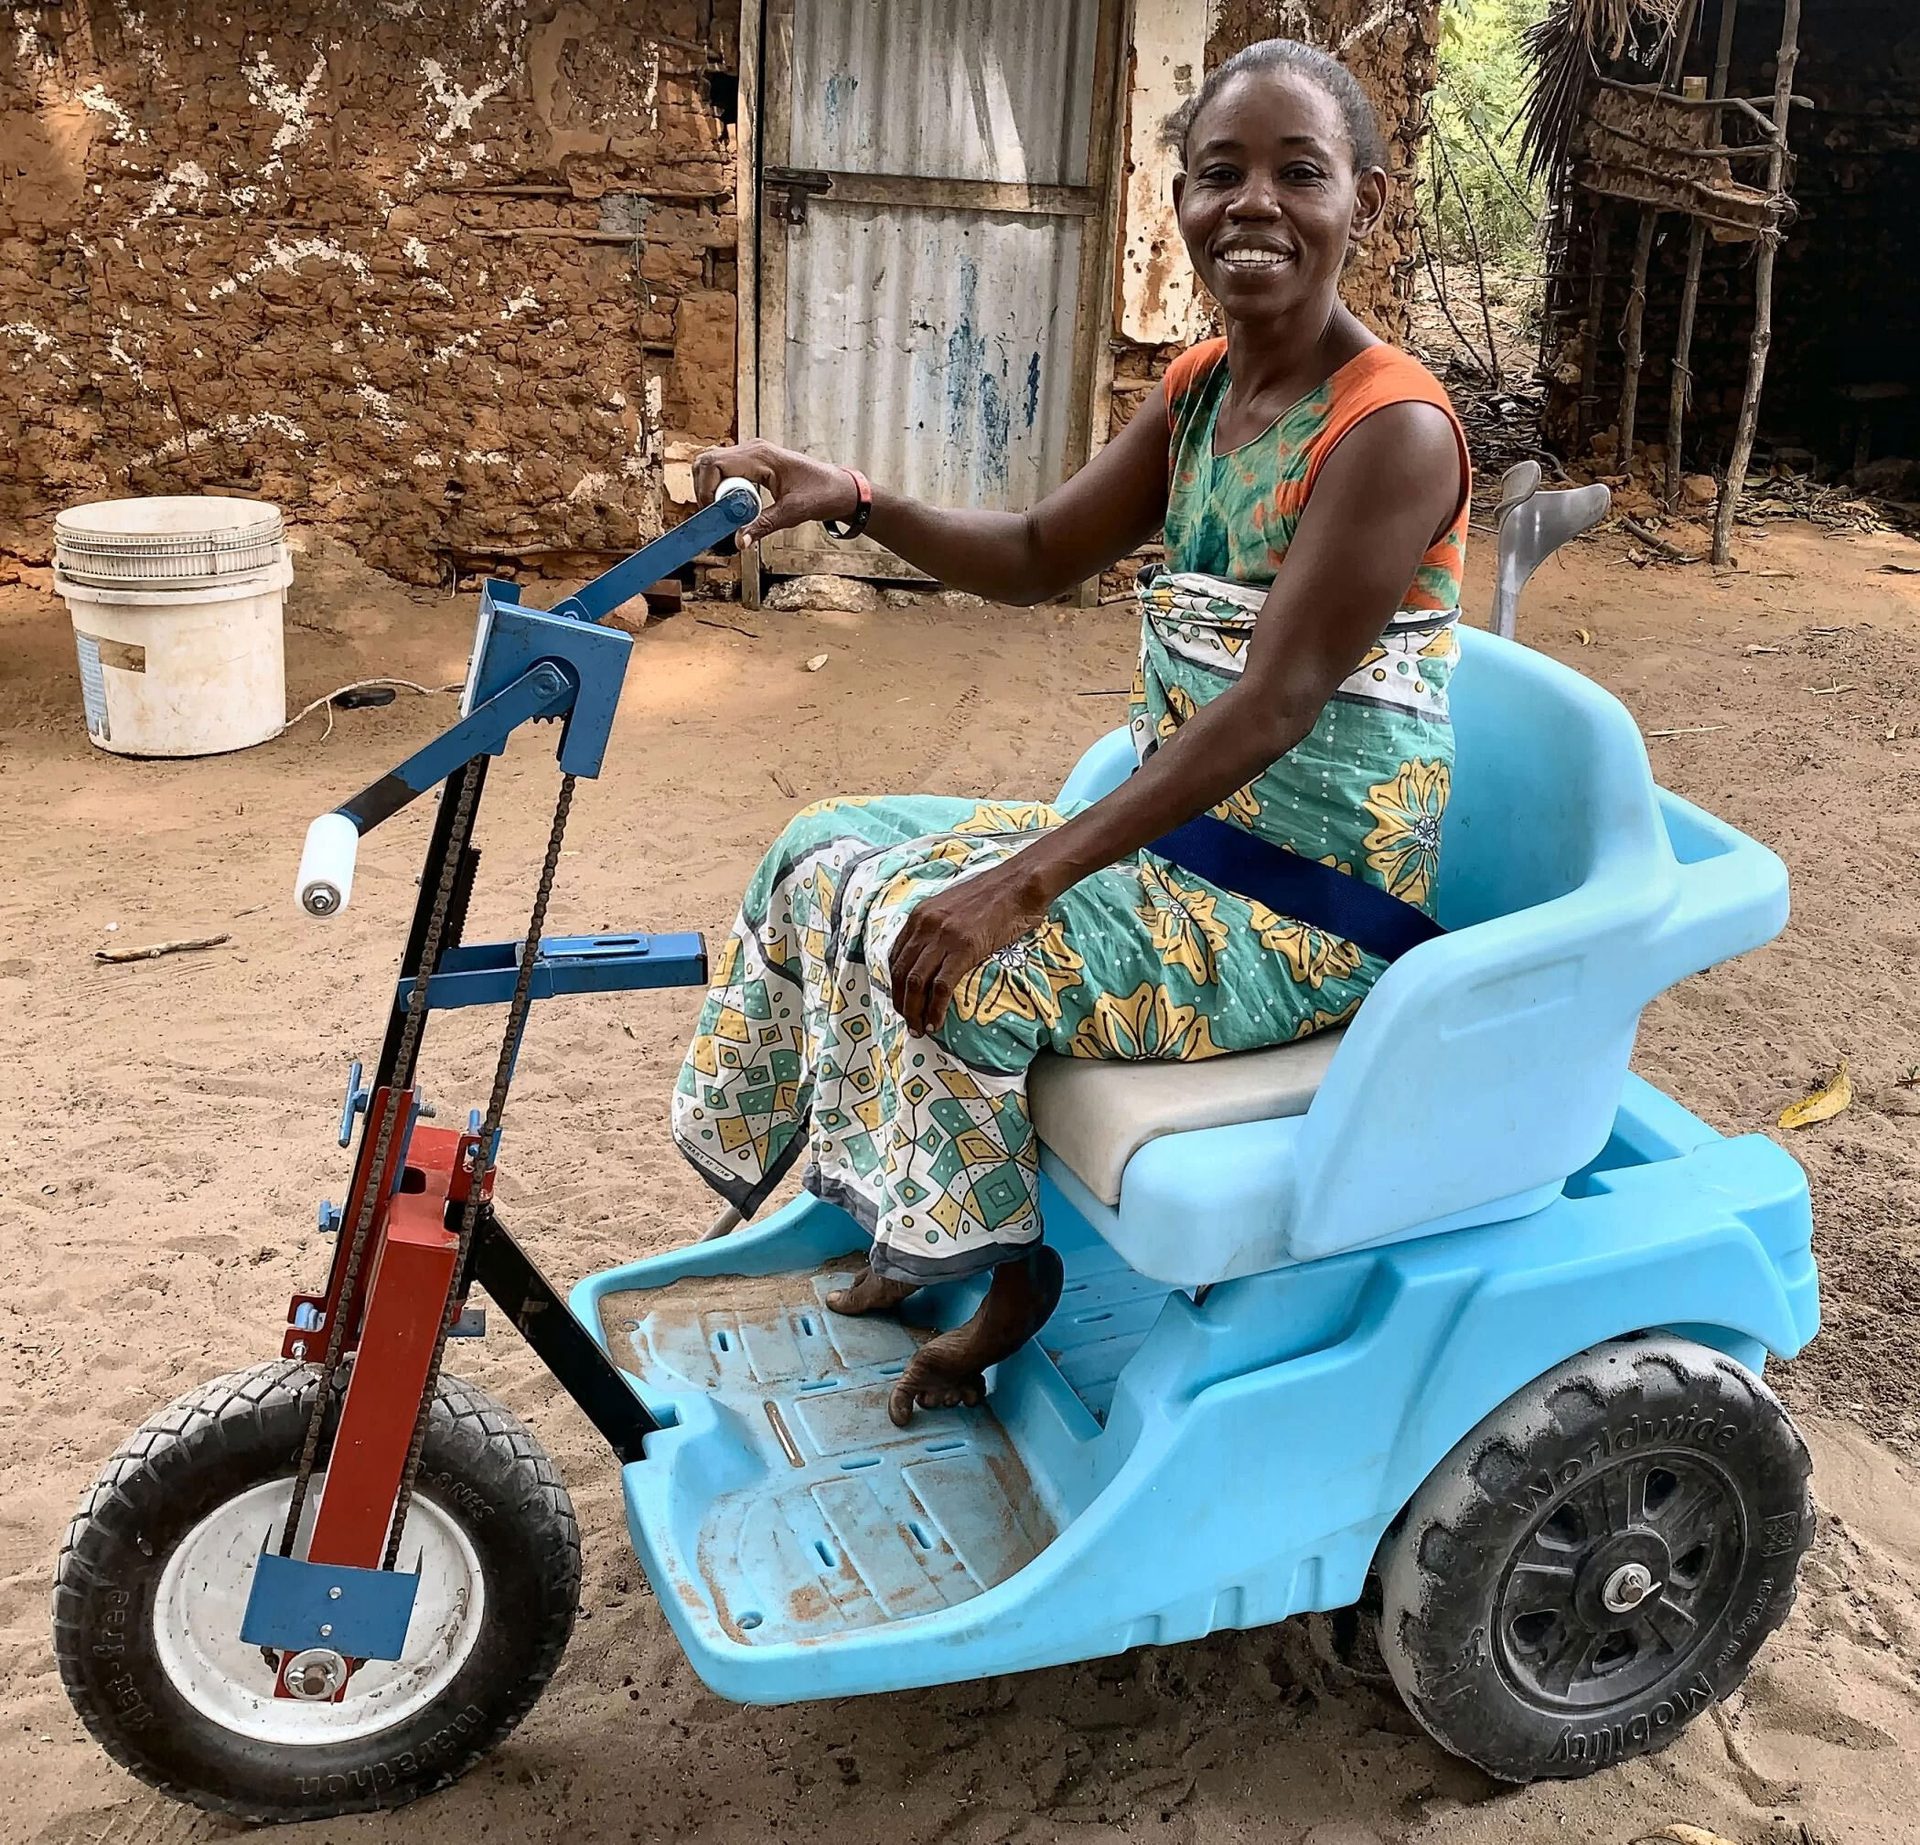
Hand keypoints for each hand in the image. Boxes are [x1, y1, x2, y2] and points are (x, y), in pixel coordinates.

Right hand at [694, 439, 859, 548]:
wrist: (839, 488)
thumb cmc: (821, 494)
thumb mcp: (792, 514)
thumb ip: (763, 526)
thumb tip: (739, 541)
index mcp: (760, 455)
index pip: (714, 464)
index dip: (705, 489)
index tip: (712, 513)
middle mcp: (752, 449)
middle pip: (707, 461)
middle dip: (703, 489)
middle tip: (714, 515)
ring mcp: (751, 453)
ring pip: (712, 465)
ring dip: (711, 489)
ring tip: (725, 512)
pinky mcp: (753, 462)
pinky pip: (725, 471)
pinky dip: (721, 488)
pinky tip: (733, 507)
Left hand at [888, 861, 1053, 1036]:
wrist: (1021, 883)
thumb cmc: (996, 894)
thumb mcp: (955, 905)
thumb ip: (940, 925)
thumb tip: (939, 950)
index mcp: (921, 915)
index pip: (896, 955)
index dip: (895, 982)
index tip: (902, 999)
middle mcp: (925, 925)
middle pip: (900, 972)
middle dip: (900, 1001)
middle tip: (907, 1021)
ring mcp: (943, 937)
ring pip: (915, 983)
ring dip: (913, 1010)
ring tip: (918, 1028)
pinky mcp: (963, 949)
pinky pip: (941, 987)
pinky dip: (935, 1009)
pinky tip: (936, 1022)